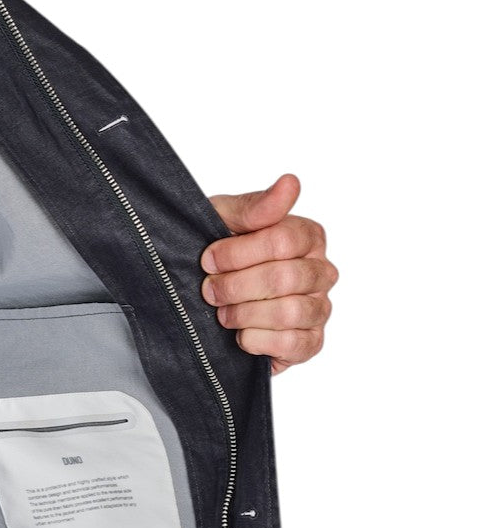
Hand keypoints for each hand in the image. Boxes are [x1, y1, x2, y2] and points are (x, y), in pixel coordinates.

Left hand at [200, 174, 337, 374]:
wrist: (206, 303)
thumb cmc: (220, 256)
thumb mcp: (225, 222)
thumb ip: (255, 207)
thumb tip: (290, 183)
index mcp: (308, 236)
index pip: (283, 240)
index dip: (238, 253)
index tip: (209, 259)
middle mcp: (322, 271)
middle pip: (284, 278)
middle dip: (236, 287)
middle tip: (211, 291)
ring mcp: (320, 309)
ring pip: (289, 312)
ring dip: (244, 314)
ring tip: (224, 314)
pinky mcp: (311, 343)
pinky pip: (292, 344)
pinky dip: (258, 341)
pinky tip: (241, 335)